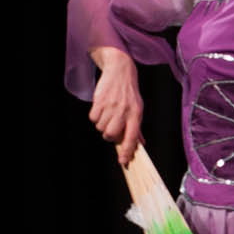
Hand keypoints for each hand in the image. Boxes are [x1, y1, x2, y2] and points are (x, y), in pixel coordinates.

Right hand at [89, 48, 143, 166]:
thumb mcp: (138, 109)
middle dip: (109, 136)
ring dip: (102, 125)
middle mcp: (124, 111)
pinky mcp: (99, 101)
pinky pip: (93, 118)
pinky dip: (95, 117)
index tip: (123, 161)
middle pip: (111, 135)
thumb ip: (137, 128)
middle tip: (111, 128)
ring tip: (107, 115)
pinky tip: (101, 109)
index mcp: (136, 114)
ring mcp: (111, 106)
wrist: (120, 71)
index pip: (132, 137)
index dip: (127, 151)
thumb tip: (141, 144)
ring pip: (100, 127)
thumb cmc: (129, 93)